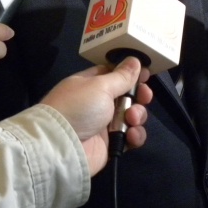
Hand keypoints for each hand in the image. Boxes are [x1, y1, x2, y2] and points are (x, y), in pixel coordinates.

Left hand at [40, 56, 151, 176]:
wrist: (61, 148)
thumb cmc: (79, 108)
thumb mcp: (100, 86)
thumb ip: (121, 76)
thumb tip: (134, 60)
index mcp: (90, 84)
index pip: (114, 73)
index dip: (130, 73)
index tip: (146, 73)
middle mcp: (97, 102)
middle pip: (127, 95)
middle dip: (139, 95)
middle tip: (145, 96)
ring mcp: (104, 124)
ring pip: (132, 116)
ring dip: (138, 115)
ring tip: (132, 119)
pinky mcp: (111, 144)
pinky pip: (130, 137)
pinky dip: (135, 135)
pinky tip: (131, 135)